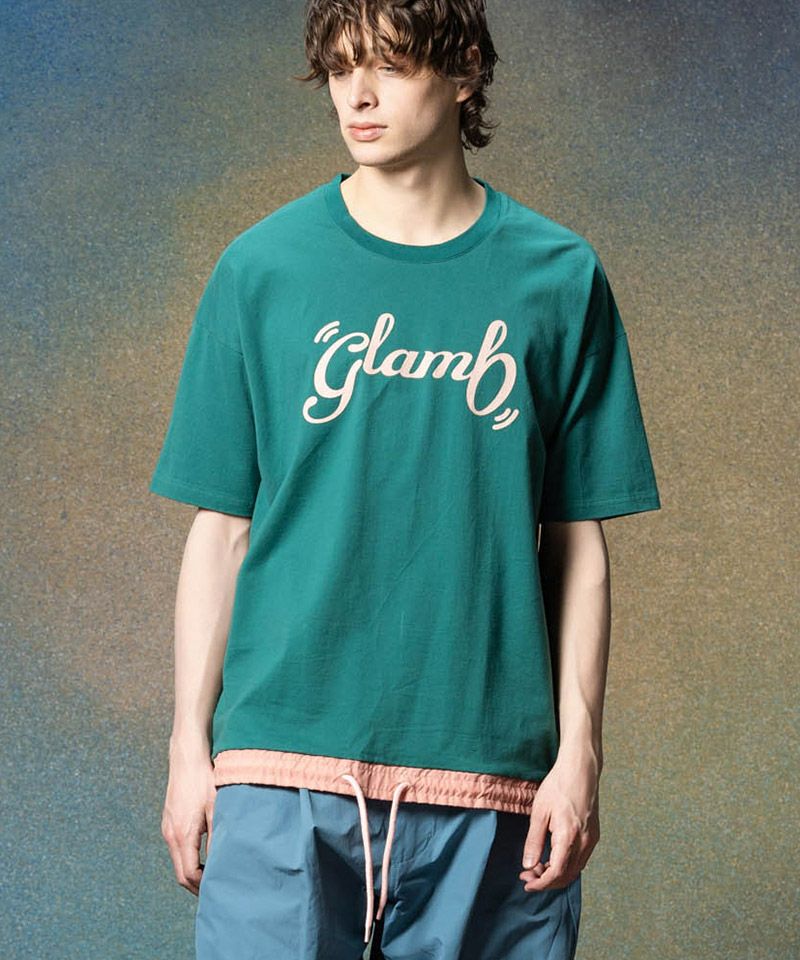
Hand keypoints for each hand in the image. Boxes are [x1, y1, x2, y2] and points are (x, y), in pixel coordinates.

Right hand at [161, 741, 216, 895]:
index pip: (189, 875)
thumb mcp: (217, 808)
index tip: (220, 888)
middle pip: (181, 873)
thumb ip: (219, 837)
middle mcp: (170, 835)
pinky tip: (204, 854)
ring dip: (193, 871)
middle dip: (197, 885)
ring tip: (213, 874)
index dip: (204, 887)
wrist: (187, 756)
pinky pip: (177, 848)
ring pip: (178, 861)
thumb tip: (225, 862)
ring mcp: (167, 828)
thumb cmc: (204, 779)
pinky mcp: (169, 821)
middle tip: (217, 889)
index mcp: (182, 835)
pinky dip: (189, 857)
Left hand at [518, 752, 599, 890]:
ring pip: (575, 870)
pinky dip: (566, 865)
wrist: (580, 770)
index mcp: (569, 837)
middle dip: (546, 881)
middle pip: (567, 876)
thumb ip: (534, 840)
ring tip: (537, 867)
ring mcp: (591, 839)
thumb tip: (528, 864)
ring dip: (557, 874)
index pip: (556, 873)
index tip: (526, 883)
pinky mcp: (593, 835)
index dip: (540, 883)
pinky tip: (552, 858)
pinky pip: (581, 859)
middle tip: (528, 875)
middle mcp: (584, 843)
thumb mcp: (539, 812)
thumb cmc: (558, 786)